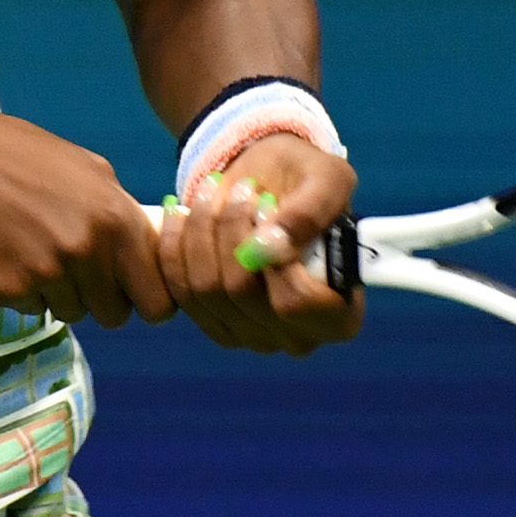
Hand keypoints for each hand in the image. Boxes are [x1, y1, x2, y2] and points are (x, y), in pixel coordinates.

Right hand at [0, 110, 175, 327]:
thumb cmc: (17, 154)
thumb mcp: (86, 168)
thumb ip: (119, 211)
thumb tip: (144, 246)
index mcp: (114, 219)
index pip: (157, 299)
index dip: (148, 299)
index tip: (133, 292)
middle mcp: (86, 252)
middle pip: (114, 314)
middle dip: (100, 297)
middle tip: (77, 270)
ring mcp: (45, 275)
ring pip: (71, 313)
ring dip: (59, 293)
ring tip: (34, 252)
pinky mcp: (7, 290)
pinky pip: (31, 309)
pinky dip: (23, 291)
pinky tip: (6, 255)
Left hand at [157, 132, 362, 355]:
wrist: (269, 183)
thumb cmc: (309, 183)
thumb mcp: (328, 179)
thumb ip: (310, 213)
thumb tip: (270, 246)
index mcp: (340, 315)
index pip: (295, 304)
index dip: (272, 257)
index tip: (267, 207)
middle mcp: (296, 337)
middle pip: (241, 293)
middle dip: (232, 229)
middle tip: (241, 187)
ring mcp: (250, 336)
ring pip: (206, 289)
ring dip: (202, 229)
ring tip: (213, 190)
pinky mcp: (211, 322)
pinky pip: (179, 288)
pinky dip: (175, 244)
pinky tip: (181, 212)